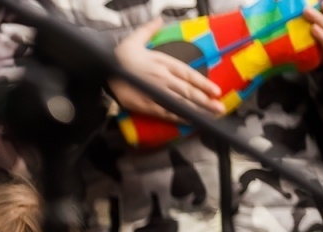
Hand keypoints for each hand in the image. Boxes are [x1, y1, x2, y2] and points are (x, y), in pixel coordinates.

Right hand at [108, 19, 224, 123]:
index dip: (203, 83)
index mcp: (163, 63)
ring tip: (210, 116)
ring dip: (196, 110)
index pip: (188, 74)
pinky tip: (188, 121)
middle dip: (205, 101)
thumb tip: (159, 19)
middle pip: (187, 91)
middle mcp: (162, 78)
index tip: (216, 91)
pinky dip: (177, 117)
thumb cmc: (120, 55)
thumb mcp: (136, 38)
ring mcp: (154, 92)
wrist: (102, 69)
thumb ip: (150, 29)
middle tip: (219, 108)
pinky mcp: (144, 104)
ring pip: (179, 102)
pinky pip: (164, 112)